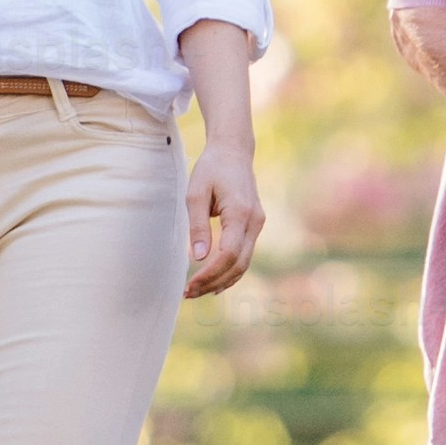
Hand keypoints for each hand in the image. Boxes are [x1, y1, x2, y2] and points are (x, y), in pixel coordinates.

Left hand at [182, 131, 264, 298]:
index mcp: (241, 213)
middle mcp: (255, 222)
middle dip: (214, 283)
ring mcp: (257, 225)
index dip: (209, 274)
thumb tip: (198, 257)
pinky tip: (213, 283)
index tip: (189, 285)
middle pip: (238, 265)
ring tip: (196, 291)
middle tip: (188, 294)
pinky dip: (230, 271)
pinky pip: (244, 255)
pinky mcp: (253, 227)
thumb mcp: (196, 193)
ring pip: (244, 264)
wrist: (233, 151)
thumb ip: (197, 225)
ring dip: (221, 281)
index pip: (228, 254)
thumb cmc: (212, 169)